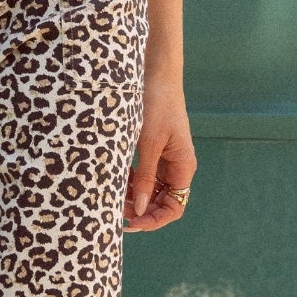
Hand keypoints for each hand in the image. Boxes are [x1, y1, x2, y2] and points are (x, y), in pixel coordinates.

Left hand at [124, 71, 196, 232]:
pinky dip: (131, 180)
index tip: (131, 223)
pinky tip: (116, 177)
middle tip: (115, 209)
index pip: (174, 207)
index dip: (154, 220)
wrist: (156, 74)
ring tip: (112, 194)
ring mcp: (167, 160)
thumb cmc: (156, 104)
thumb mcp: (148, 143)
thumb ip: (144, 177)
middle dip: (140, 210)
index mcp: (183, 166)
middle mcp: (178, 167)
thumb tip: (139, 210)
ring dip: (134, 196)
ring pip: (151, 190)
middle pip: (162, 202)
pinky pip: (145, 175)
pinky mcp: (155, 151)